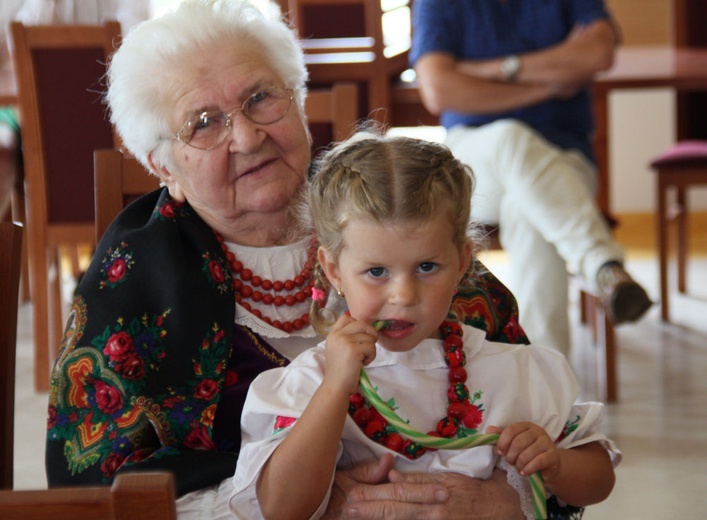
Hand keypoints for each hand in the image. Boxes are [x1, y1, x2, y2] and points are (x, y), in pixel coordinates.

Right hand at [322, 314, 376, 394]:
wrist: (336, 387)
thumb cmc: (340, 371)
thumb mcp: (339, 349)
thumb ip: (347, 338)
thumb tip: (367, 330)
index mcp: (332, 334)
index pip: (347, 317)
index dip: (358, 324)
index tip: (360, 337)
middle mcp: (337, 335)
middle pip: (361, 323)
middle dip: (370, 334)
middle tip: (368, 347)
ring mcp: (344, 341)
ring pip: (369, 337)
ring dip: (370, 349)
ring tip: (362, 360)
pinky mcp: (353, 350)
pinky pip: (371, 347)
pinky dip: (371, 357)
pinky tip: (363, 364)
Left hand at [324, 457, 522, 519]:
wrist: (498, 507)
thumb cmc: (472, 488)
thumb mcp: (446, 478)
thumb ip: (419, 479)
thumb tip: (393, 476)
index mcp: (433, 493)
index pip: (398, 494)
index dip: (375, 494)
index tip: (354, 494)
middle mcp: (432, 512)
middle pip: (395, 511)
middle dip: (370, 510)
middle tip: (349, 508)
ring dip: (378, 519)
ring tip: (358, 515)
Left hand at [488, 422, 560, 480]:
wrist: (549, 465)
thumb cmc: (528, 452)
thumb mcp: (514, 442)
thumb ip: (502, 436)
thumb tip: (488, 430)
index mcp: (527, 426)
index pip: (511, 430)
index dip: (503, 442)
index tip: (500, 452)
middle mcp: (538, 431)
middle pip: (518, 442)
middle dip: (510, 456)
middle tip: (510, 462)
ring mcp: (547, 443)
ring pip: (526, 454)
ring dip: (519, 464)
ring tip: (518, 468)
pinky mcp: (553, 455)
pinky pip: (537, 462)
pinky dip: (528, 469)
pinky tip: (524, 473)